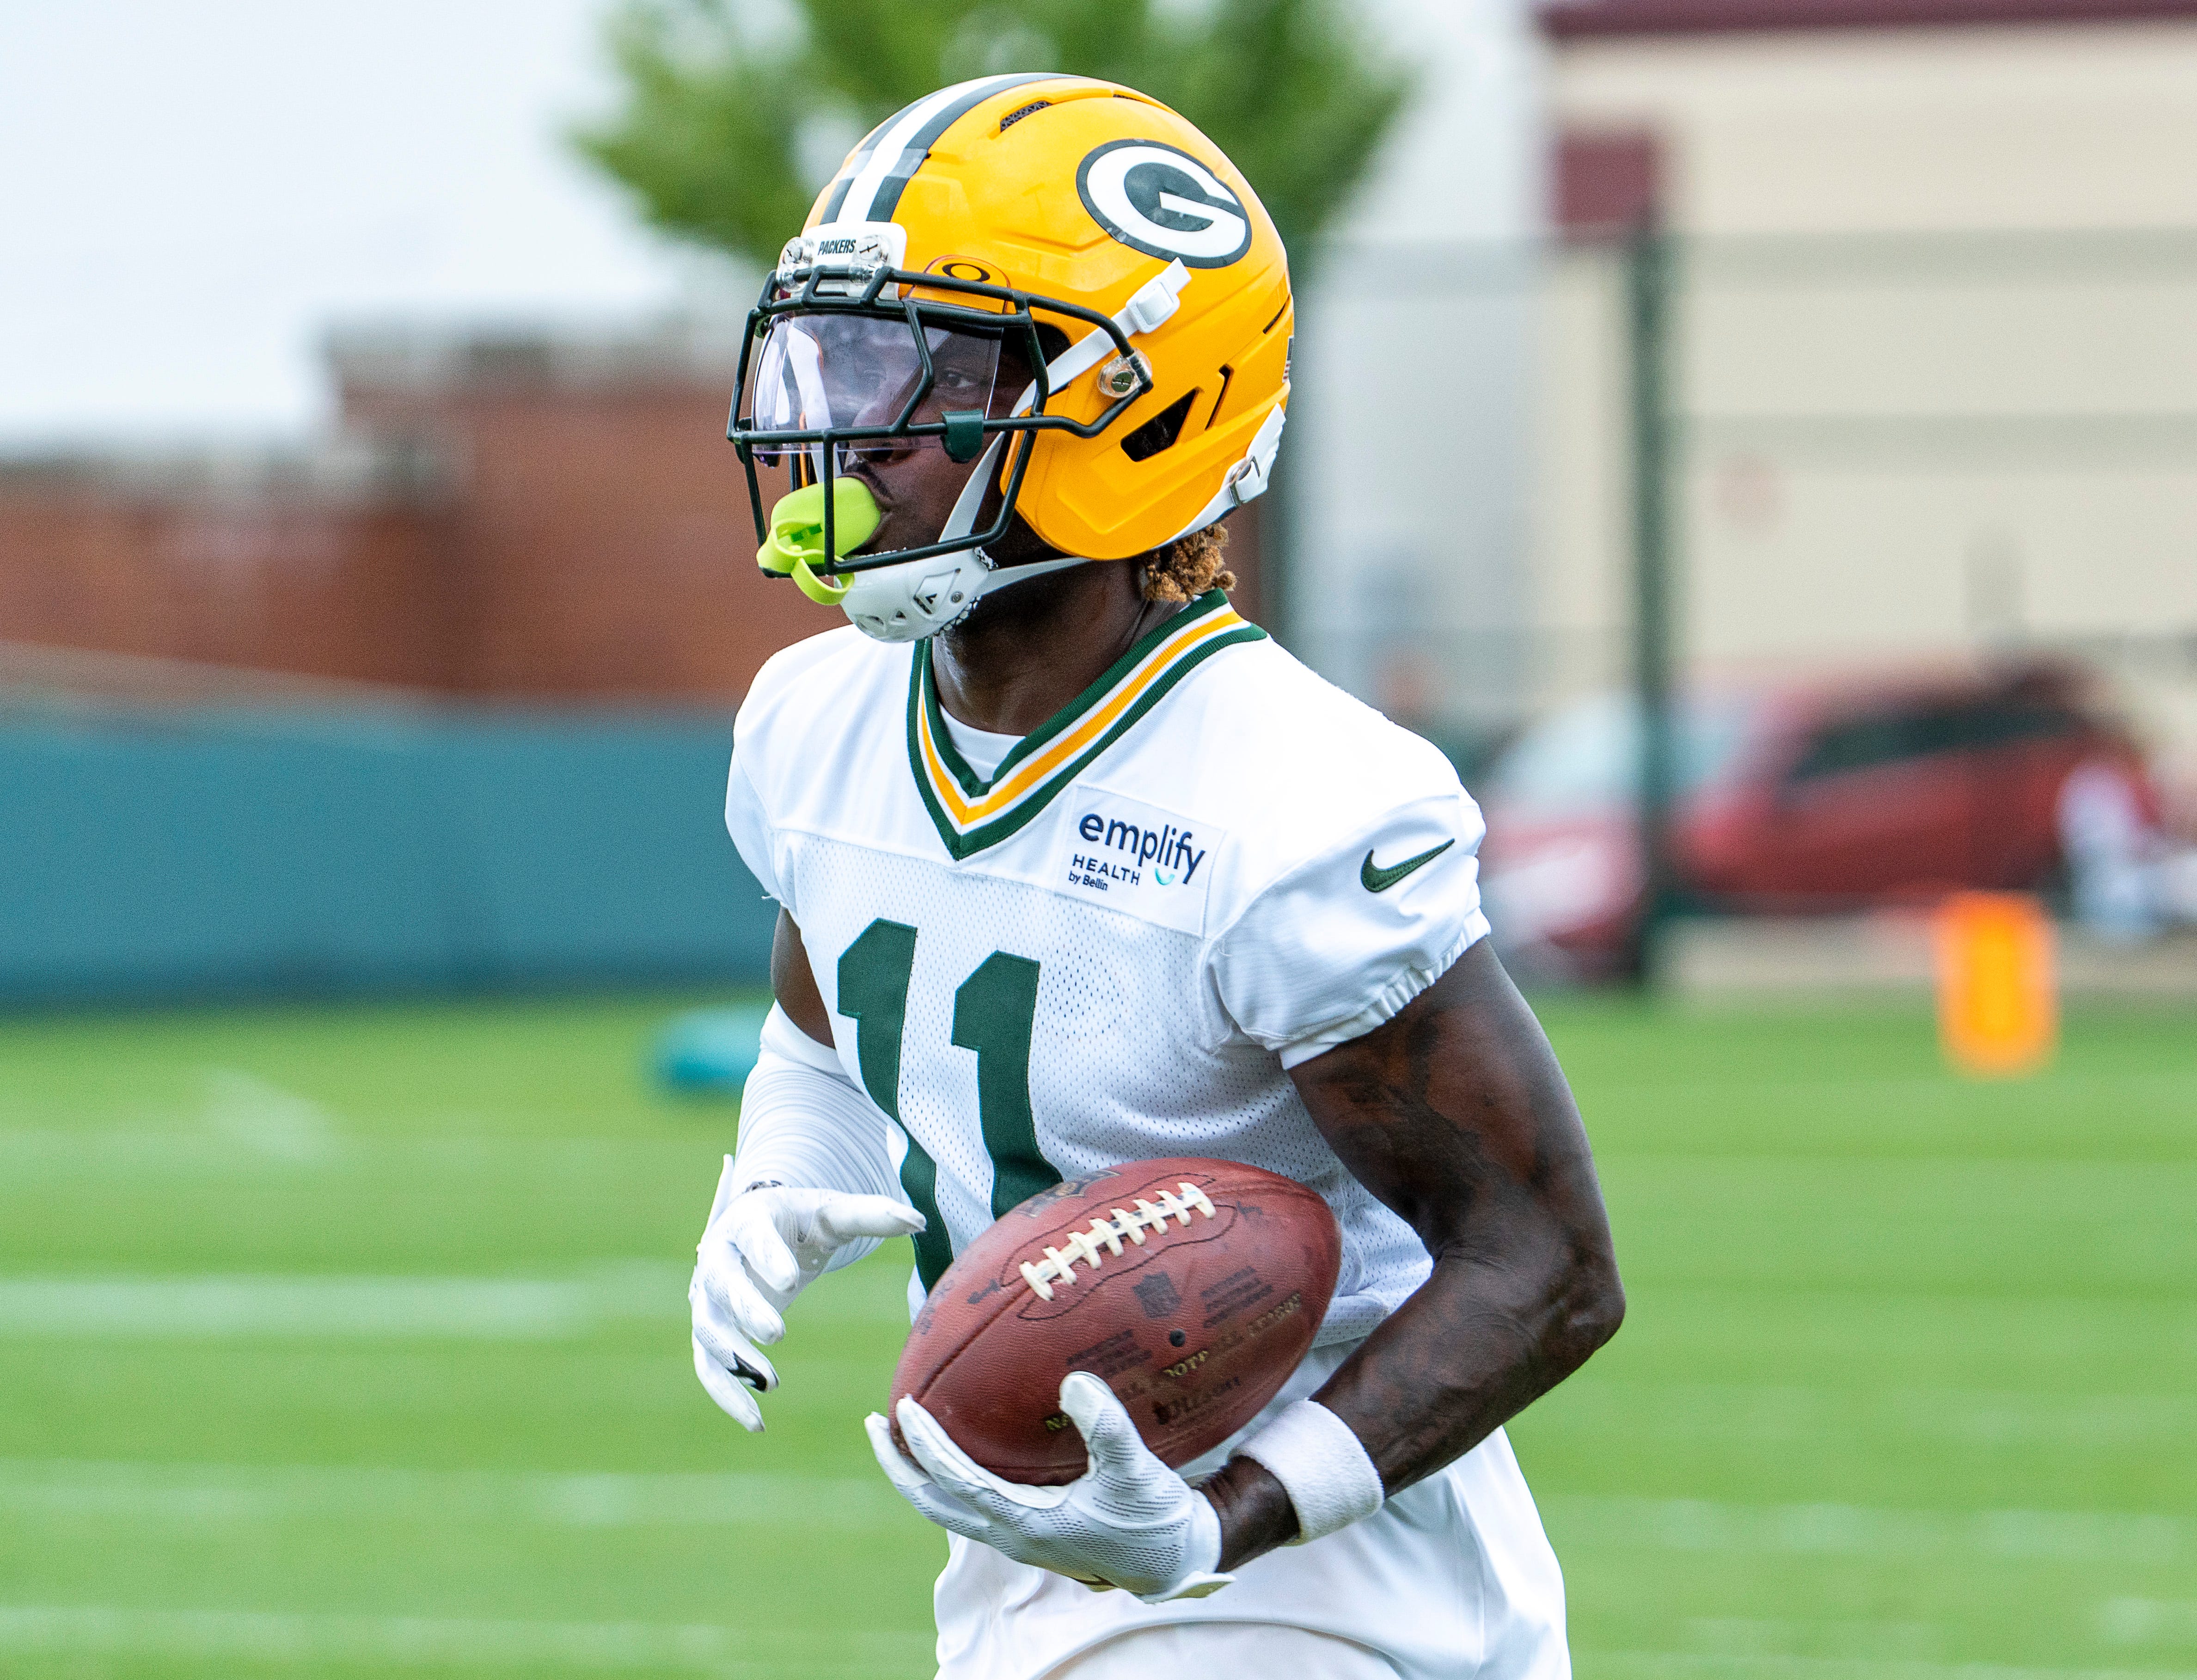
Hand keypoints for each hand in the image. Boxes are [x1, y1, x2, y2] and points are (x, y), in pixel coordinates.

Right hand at [691, 1175, 924, 1430]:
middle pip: (721, 1283)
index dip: (767, 1257)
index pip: (753, 1237)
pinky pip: (708, 1365)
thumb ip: (871, 1215)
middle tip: (777, 1332)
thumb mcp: (833, 1213)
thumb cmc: (800, 1221)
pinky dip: (726, 1393)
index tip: (789, 1281)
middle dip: (746, 1308)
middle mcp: (718, 1257)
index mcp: (748, 1221)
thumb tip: (918, 1221)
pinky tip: (756, 1422)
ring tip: (771, 1383)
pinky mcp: (711, 1330)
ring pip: (709, 1330)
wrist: (757, 1230)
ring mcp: (709, 1297)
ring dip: (734, 1359)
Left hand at [866, 1372, 1234, 1603]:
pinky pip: (972, 1502)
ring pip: (948, 1507)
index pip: (957, 1482)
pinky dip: (951, 1476)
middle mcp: (1010, 1535)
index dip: (926, 1446)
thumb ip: (1107, 1428)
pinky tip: (960, 1447)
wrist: (1172, 1558)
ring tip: (903, 1432)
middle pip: (932, 1503)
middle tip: (874, 1423)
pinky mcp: (1029, 1530)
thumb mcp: (1135, 1471)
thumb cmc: (1153, 1517)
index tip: (904, 1406)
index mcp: (1025, 1524)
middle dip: (899, 1465)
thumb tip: (1073, 1382)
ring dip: (920, 1472)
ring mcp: (1016, 1536)